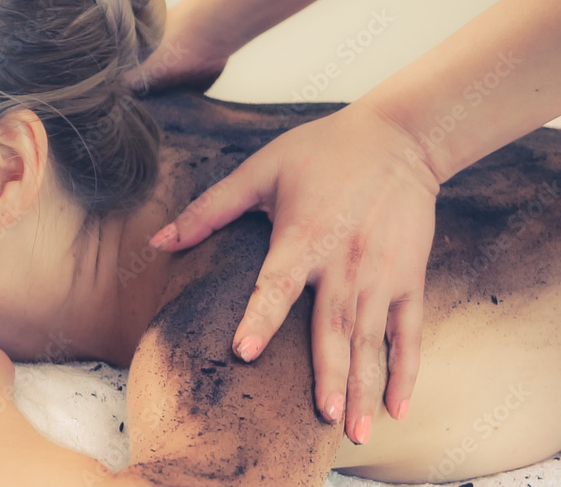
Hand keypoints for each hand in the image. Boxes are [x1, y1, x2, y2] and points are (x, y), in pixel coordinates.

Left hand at [149, 102, 438, 443]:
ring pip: (372, 340)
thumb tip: (159, 240)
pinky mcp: (410, 278)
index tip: (245, 353)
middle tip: (321, 420)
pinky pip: (409, 333)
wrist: (398, 138)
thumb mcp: (261, 170)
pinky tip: (397, 408)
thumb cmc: (321, 152)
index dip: (260, 319)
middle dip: (328, 376)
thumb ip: (209, 209)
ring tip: (354, 431)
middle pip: (333, 327)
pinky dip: (406, 371)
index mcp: (304, 238)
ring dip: (363, 386)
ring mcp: (382, 274)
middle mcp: (345, 263)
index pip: (277, 285)